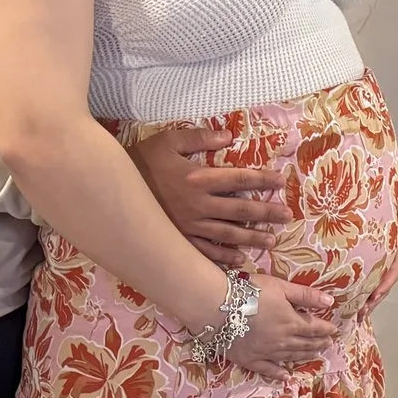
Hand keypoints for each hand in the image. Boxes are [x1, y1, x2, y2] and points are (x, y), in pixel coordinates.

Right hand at [130, 125, 288, 267]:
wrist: (111, 190)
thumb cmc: (141, 161)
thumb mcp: (168, 141)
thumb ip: (199, 138)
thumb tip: (228, 136)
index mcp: (198, 178)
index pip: (239, 178)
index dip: (262, 179)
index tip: (280, 181)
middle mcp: (198, 205)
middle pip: (240, 209)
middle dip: (266, 213)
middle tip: (286, 216)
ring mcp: (189, 226)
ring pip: (227, 234)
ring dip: (252, 238)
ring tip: (271, 241)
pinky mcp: (178, 239)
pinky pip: (205, 252)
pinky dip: (223, 258)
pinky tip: (239, 260)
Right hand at [226, 275, 334, 378]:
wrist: (218, 307)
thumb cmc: (250, 292)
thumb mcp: (281, 287)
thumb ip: (306, 295)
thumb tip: (329, 301)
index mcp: (291, 323)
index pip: (315, 328)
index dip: (326, 329)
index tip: (334, 331)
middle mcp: (282, 341)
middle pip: (305, 344)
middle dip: (318, 344)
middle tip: (328, 344)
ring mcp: (266, 353)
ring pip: (290, 356)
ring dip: (305, 356)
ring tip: (315, 356)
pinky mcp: (250, 359)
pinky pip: (268, 369)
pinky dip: (278, 373)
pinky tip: (286, 376)